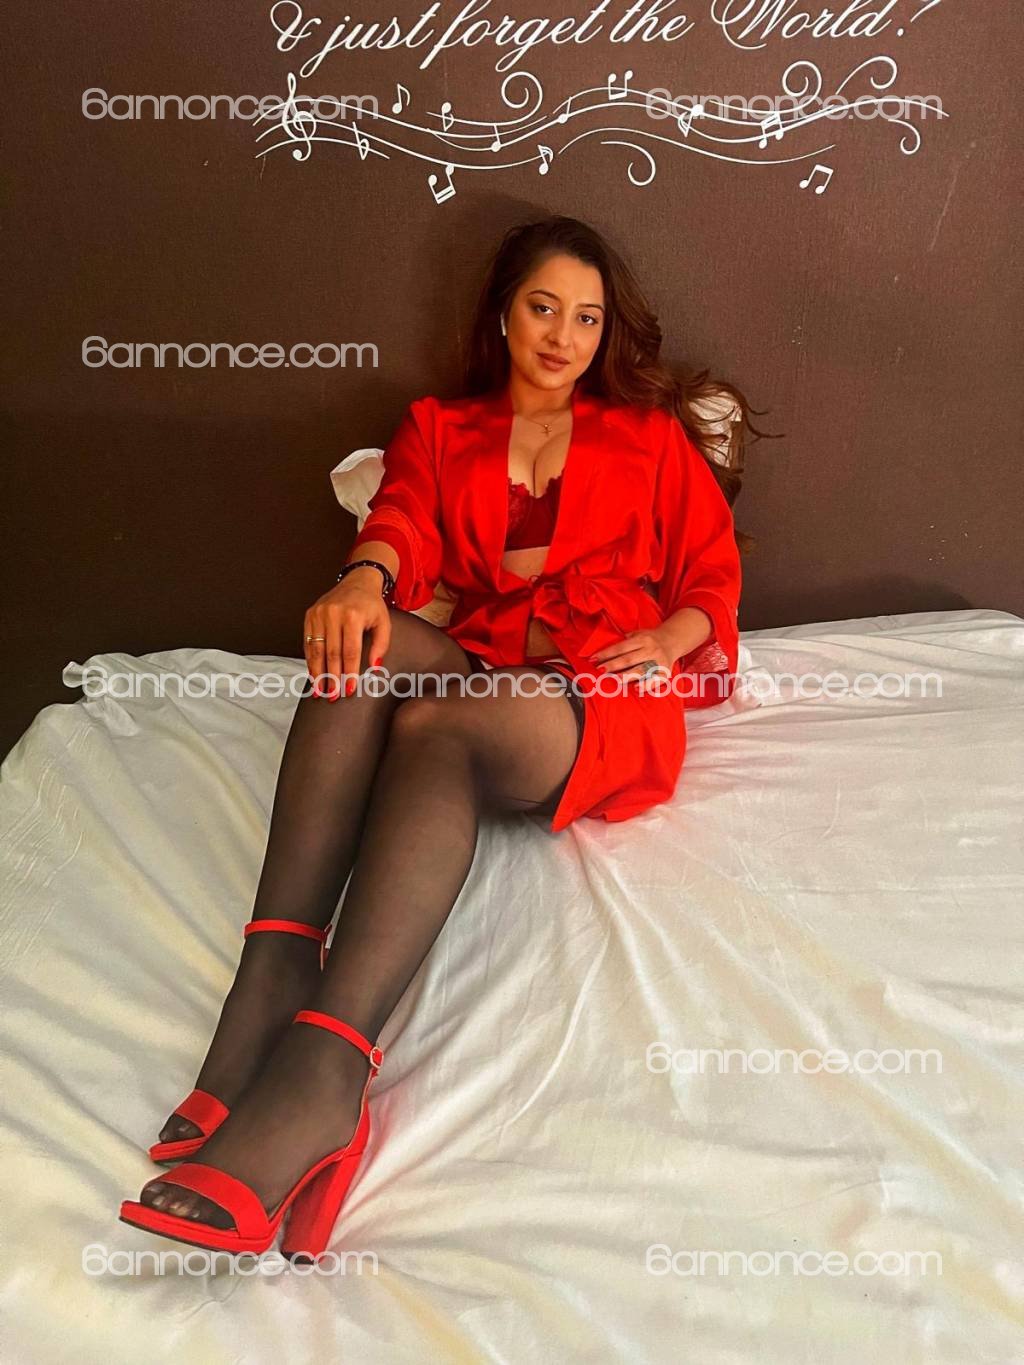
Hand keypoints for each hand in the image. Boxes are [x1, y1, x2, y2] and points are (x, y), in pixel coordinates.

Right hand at [303, 568, 390, 700]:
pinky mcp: (310, 615)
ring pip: (316, 650)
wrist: (357, 582)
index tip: (348, 689)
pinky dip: (310, 661)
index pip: (350, 652)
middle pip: (331, 653)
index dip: (348, 673)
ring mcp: (319, 614)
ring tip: (320, 690)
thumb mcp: (384, 623)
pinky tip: (313, 674)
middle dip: (332, 677)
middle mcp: (333, 614)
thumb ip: (381, 646)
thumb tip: (374, 668)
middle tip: (333, 695)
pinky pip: (308, 642)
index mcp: (353, 616)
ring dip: (318, 673)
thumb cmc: (371, 605)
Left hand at [587, 627, 675, 690]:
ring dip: (628, 675)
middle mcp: (651, 649)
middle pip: (629, 659)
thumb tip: (605, 651)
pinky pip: (655, 680)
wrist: (673, 640)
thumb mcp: (638, 633)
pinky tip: (636, 688)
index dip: (607, 653)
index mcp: (642, 639)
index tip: (593, 659)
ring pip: (641, 670)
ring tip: (616, 680)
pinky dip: (646, 685)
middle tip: (600, 670)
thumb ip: (624, 640)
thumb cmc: (649, 639)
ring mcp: (659, 661)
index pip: (621, 647)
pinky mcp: (665, 672)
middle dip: (613, 665)